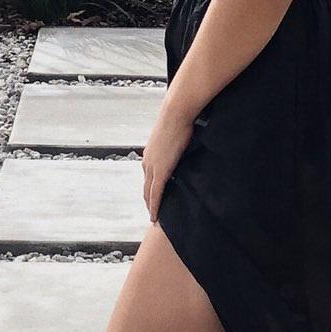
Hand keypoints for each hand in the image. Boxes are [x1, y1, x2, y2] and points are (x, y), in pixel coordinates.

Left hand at [141, 103, 196, 221]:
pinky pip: (156, 193)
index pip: (148, 176)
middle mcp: (147, 161)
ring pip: (149, 192)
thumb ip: (176, 145)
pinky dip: (155, 206)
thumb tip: (184, 146)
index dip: (150, 189)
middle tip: (152, 213)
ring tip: (154, 218)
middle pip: (146, 187)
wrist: (176, 113)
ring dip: (151, 206)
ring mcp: (152, 166)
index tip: (152, 198)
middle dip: (148, 200)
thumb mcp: (175, 134)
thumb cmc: (179, 119)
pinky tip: (155, 216)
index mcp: (150, 153)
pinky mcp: (161, 170)